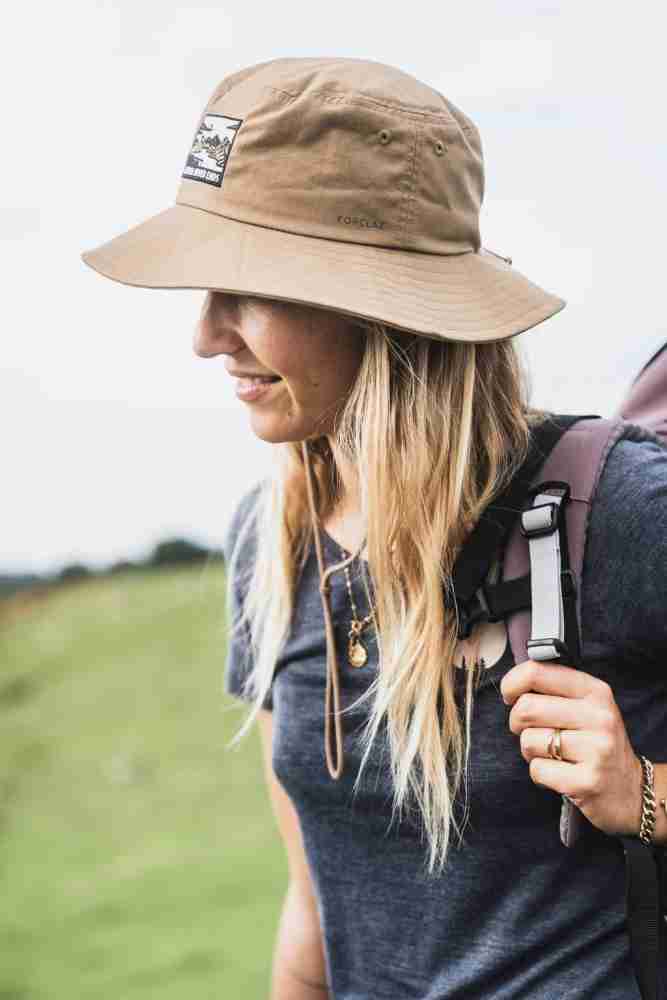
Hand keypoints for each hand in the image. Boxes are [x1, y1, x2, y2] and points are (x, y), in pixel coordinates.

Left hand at [499, 659, 642, 837]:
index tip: (510, 695)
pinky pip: (537, 770)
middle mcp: (599, 717)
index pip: (537, 672)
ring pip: (529, 740)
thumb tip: (512, 684)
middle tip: (530, 730)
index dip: (511, 683)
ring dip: (530, 751)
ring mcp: (596, 750)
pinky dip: (540, 773)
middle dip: (517, 722)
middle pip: (526, 708)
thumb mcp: (587, 707)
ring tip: (552, 754)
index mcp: (595, 691)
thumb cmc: (597, 744)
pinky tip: (559, 772)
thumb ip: (555, 690)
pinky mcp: (586, 781)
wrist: (631, 790)